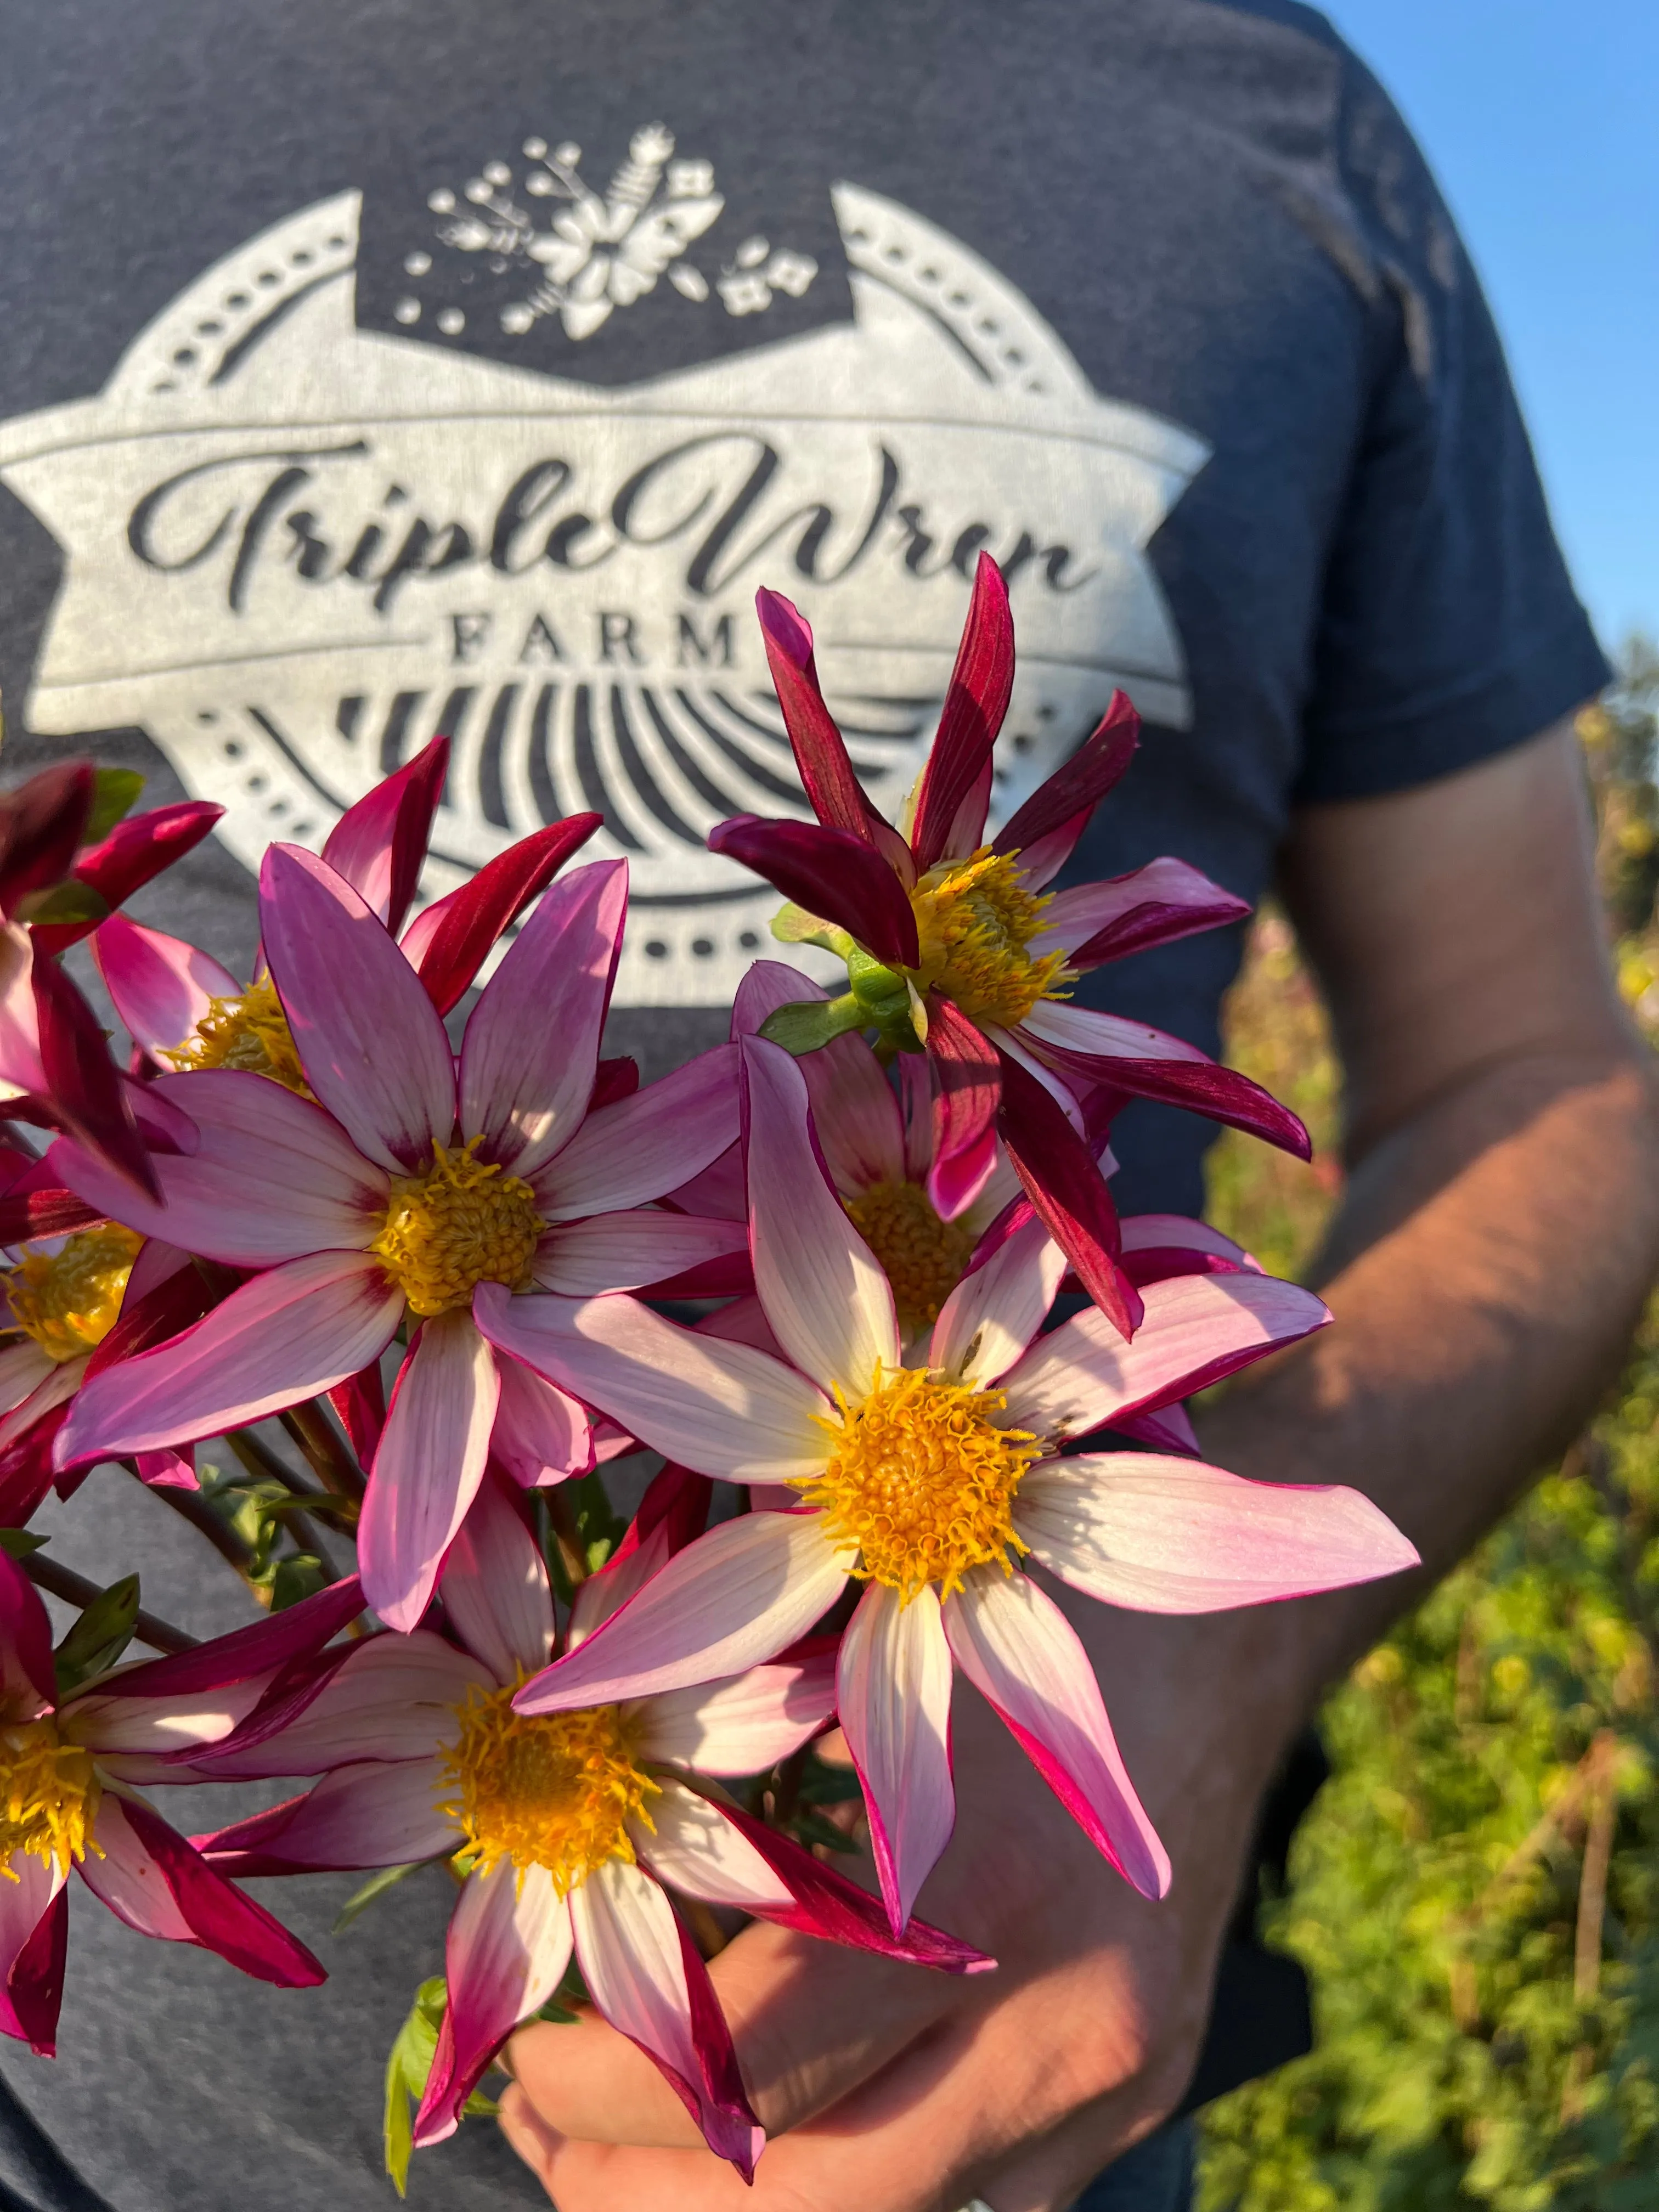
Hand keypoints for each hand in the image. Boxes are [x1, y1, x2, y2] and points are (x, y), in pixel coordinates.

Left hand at [498, 1581, 1303, 2211]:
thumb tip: (561, 1862)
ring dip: (731, 2207)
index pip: (756, 2070)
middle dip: (641, 2197)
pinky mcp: (1128, 2108)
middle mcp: (1063, 2026)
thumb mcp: (873, 1670)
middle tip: (543, 2134)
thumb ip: (746, 1784)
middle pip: (814, 2207)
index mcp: (986, 1896)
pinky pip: (967, 2199)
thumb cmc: (1024, 1619)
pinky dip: (847, 2178)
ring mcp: (1110, 2089)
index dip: (605, 2090)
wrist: (1229, 1649)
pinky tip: (767, 2126)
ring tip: (615, 2152)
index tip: (522, 2055)